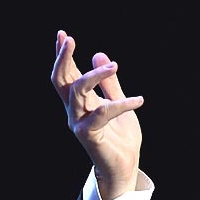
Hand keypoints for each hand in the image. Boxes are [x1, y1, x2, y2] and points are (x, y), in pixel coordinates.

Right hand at [50, 30, 144, 199]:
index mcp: (80, 102)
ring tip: (115, 65)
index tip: (62, 34)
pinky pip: (103, 113)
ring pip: (77, 91)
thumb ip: (110, 83)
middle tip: (68, 38)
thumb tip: (99, 55)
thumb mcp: (118, 103)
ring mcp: (79, 122)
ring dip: (95, 75)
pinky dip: (122, 104)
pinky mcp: (89, 135)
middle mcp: (75, 110)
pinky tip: (139, 100)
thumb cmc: (120, 136)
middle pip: (61, 80)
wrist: (125, 165)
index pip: (66, 75)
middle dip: (63, 58)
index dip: (62, 55)